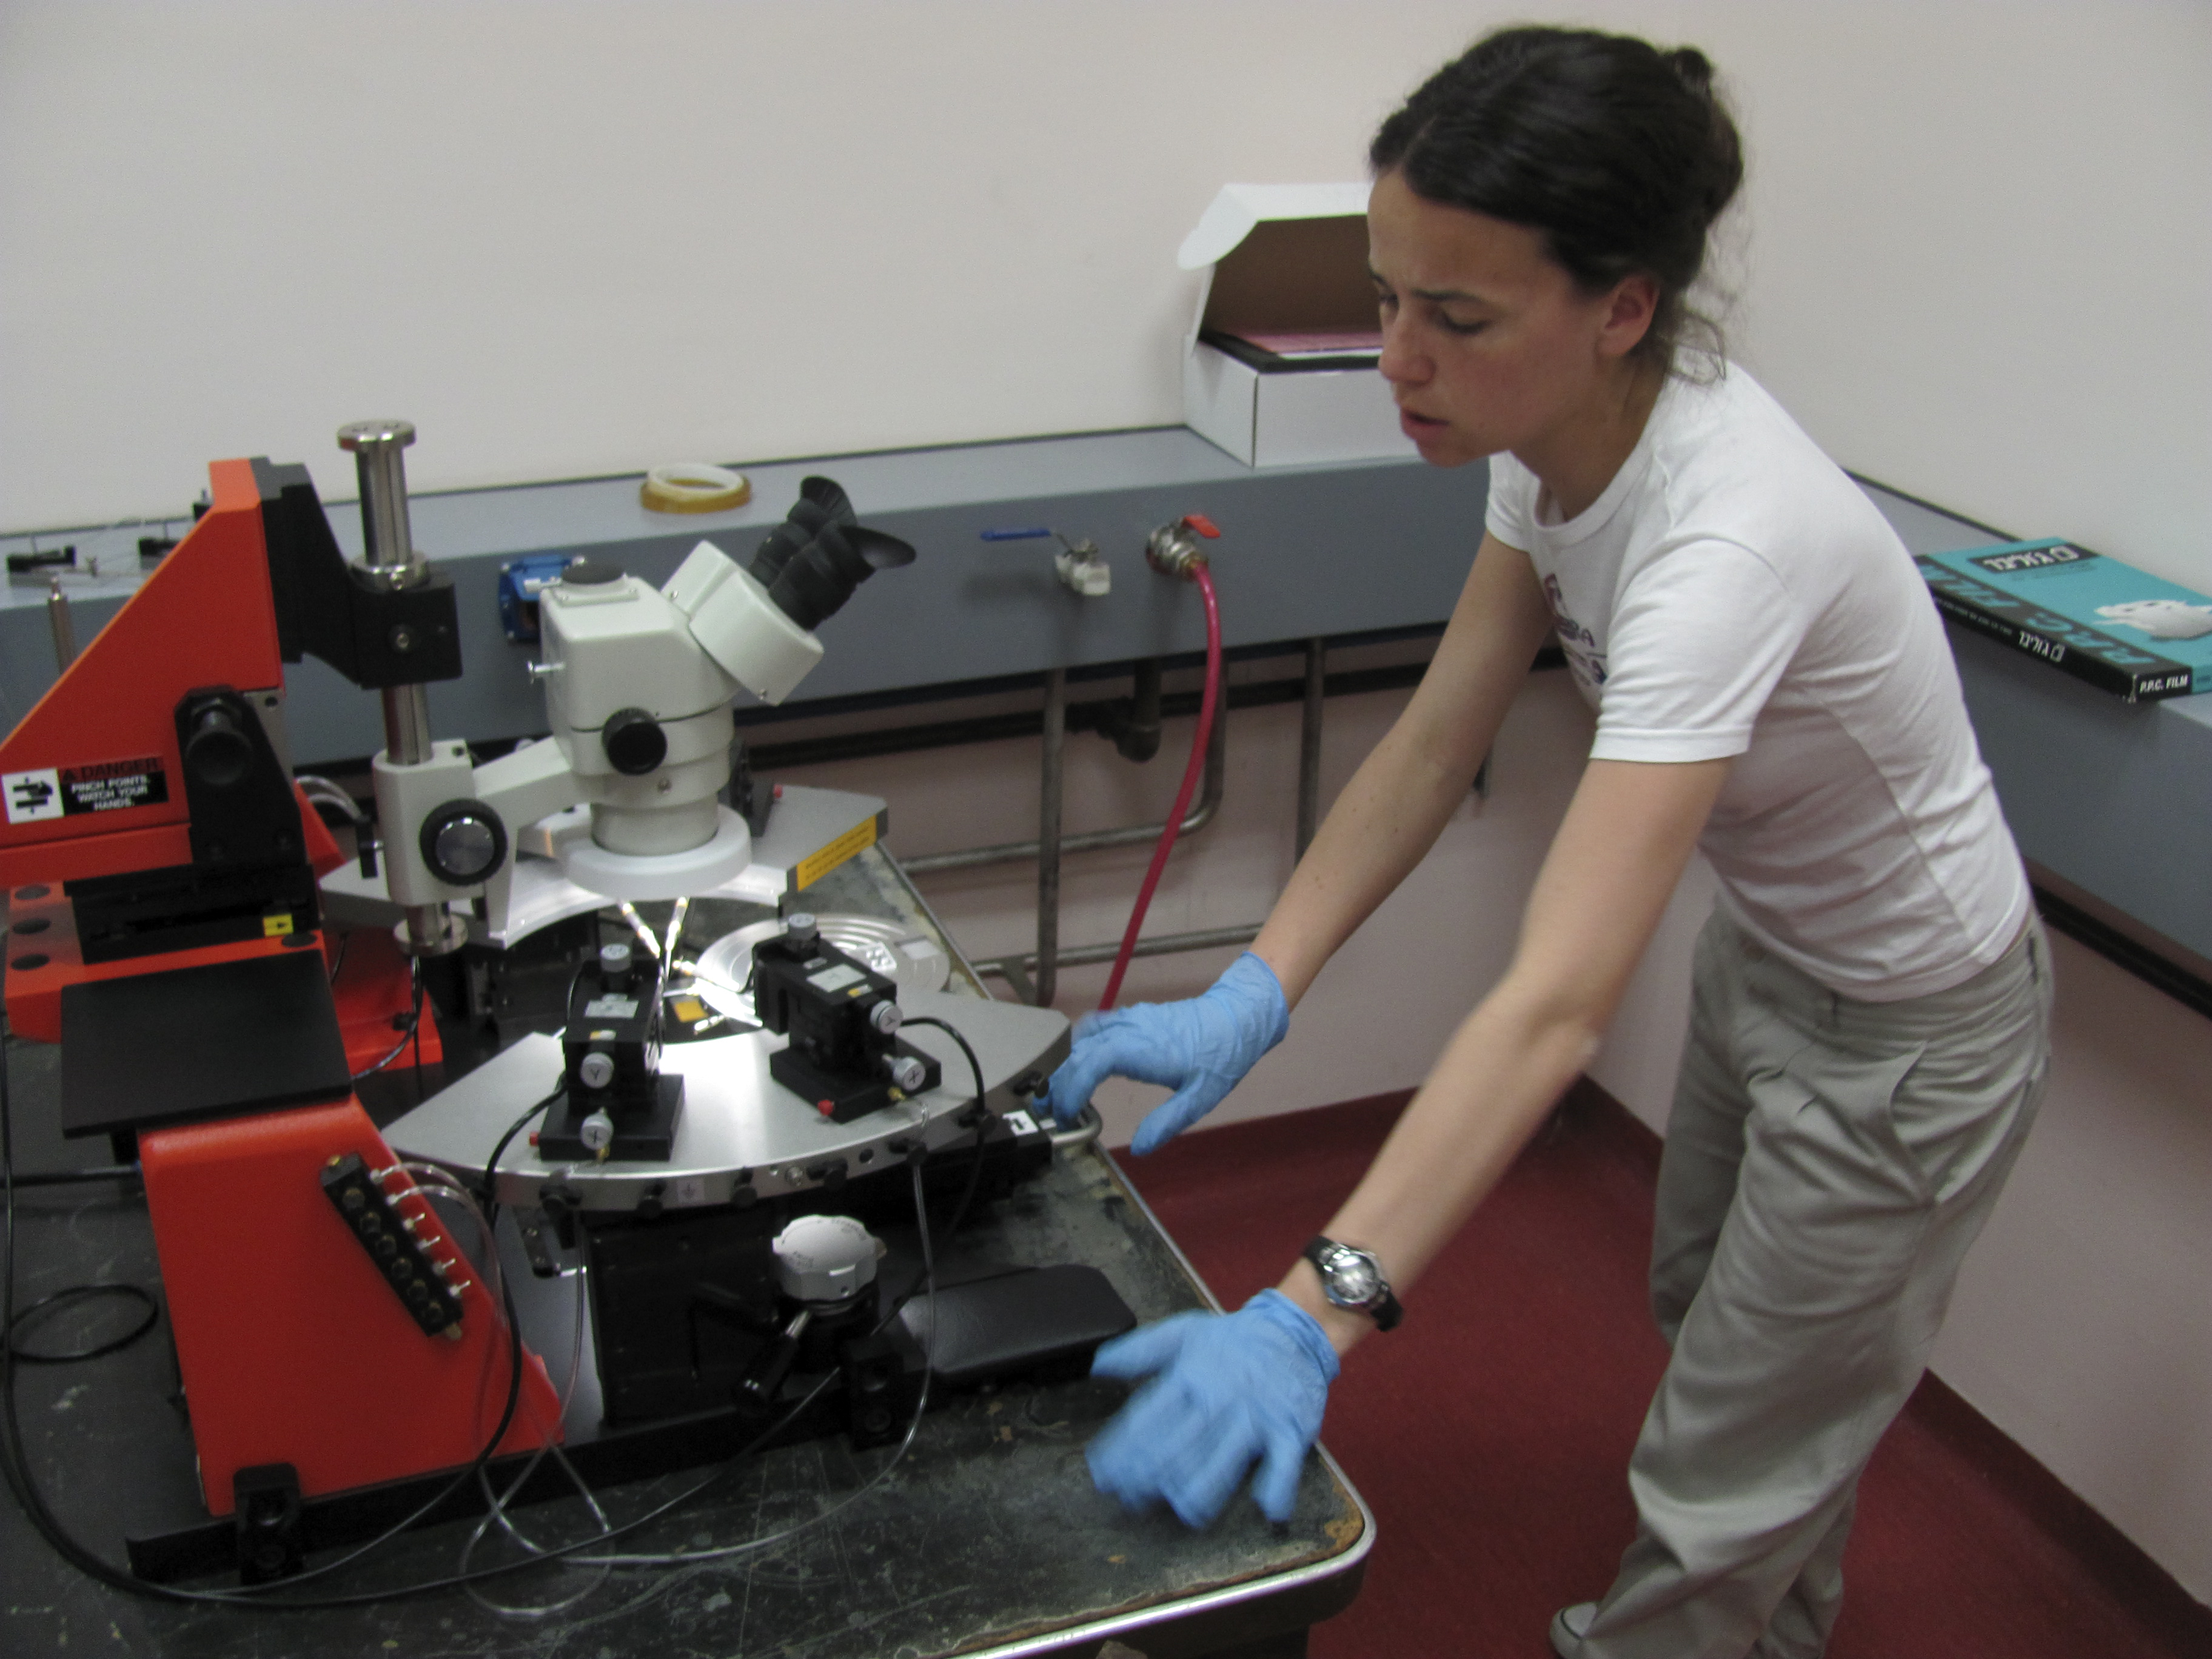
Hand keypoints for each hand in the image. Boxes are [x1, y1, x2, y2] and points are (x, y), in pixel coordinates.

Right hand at [1043, 952, 1287, 1152]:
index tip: (1066, 1113)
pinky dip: (1078, 1045)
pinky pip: (1094, 1026)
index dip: (1071, 1087)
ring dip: (1064, 1065)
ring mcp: (1130, 1019)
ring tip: (1055, 1093)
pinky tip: (1076, 1062)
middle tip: (1049, 1114)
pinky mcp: (1132, 1016)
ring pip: (1082, 1038)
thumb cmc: (1222, 1057)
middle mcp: (1132, 1029)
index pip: (1092, 1063)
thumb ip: (1167, 1122)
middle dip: (1058, 1083)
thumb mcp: (1201, 1098)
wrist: (1236, 1018)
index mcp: (1145, 1050)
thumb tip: (1139, 1148)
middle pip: (1080, 1053)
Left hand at [1086, 1289, 1336, 1525]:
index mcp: (1191, 1373)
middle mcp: (1220, 1396)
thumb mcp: (1184, 1332)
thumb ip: (1139, 1351)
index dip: (1122, 1448)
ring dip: (1203, 1487)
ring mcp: (1257, 1414)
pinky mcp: (1291, 1428)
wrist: (1294, 1329)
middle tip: (1128, 1500)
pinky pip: (1285, 1460)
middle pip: (1180, 1443)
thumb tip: (1096, 1366)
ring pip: (1226, 1457)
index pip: (1149, 1416)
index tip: (1102, 1473)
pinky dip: (1279, 1484)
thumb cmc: (1233, 1339)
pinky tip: (1267, 1508)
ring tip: (1181, 1509)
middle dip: (1150, 1475)